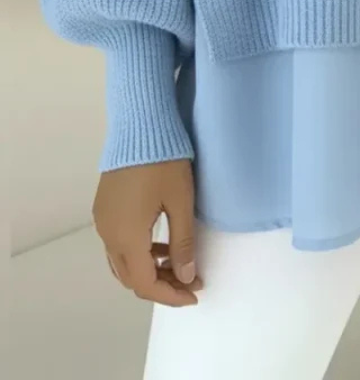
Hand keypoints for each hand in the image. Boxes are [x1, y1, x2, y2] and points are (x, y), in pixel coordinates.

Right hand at [92, 158, 202, 306]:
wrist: (140, 126)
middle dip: (160, 285)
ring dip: (148, 269)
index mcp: (126, 237)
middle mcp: (108, 234)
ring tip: (179, 264)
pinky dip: (139, 252)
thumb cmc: (165, 162)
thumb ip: (183, 243)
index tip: (195, 294)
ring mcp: (103, 221)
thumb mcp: (181, 202)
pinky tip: (161, 244)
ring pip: (123, 262)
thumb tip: (187, 275)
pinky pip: (118, 243)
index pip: (144, 283)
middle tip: (190, 281)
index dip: (170, 295)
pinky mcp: (104, 208)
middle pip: (130, 277)